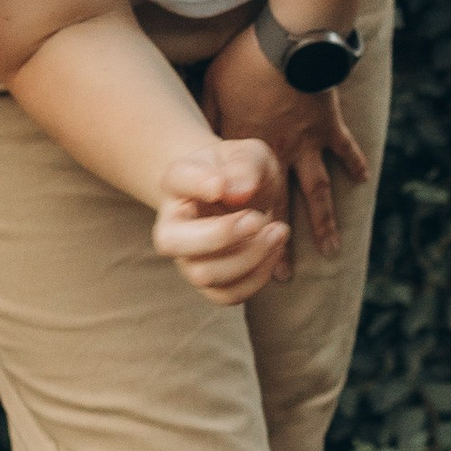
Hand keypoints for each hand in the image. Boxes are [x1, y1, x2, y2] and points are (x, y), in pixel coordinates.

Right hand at [152, 135, 289, 303]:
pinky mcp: (210, 282)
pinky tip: (274, 250)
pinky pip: (227, 295)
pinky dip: (257, 277)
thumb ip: (244, 166)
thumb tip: (238, 192)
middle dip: (221, 235)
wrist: (238, 193)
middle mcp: (172, 224)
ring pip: (203, 275)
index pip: (176, 179)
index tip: (223, 184)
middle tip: (257, 218)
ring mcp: (187, 258)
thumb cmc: (240, 171)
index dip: (198, 183)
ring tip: (278, 230)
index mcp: (176, 182)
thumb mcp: (249, 155)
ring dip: (249, 257)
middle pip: (171, 243)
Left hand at [202, 20, 370, 264]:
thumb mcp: (214, 90)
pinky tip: (363, 181)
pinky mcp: (328, 125)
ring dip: (324, 222)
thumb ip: (210, 117)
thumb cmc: (245, 65)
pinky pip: (344, 149)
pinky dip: (355, 164)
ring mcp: (308, 143)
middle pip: (283, 208)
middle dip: (282, 244)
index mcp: (249, 151)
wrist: (287, 46)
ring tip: (330, 250)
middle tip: (284, 276)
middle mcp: (281, 156)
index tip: (242, 257)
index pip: (245, 202)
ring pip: (318, 192)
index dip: (243, 233)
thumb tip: (202, 141)